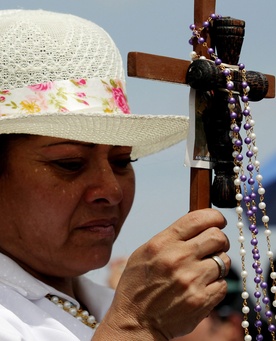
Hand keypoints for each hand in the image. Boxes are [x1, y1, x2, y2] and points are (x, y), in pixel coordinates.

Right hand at [94, 208, 229, 339]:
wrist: (135, 321)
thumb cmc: (138, 284)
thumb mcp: (145, 252)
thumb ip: (170, 237)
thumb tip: (198, 226)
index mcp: (163, 243)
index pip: (198, 218)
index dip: (214, 216)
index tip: (218, 220)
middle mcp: (178, 258)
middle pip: (218, 236)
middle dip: (220, 239)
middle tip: (214, 246)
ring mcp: (192, 280)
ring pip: (224, 260)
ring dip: (218, 263)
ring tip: (204, 270)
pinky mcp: (202, 300)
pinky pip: (224, 284)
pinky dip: (216, 284)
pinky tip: (202, 287)